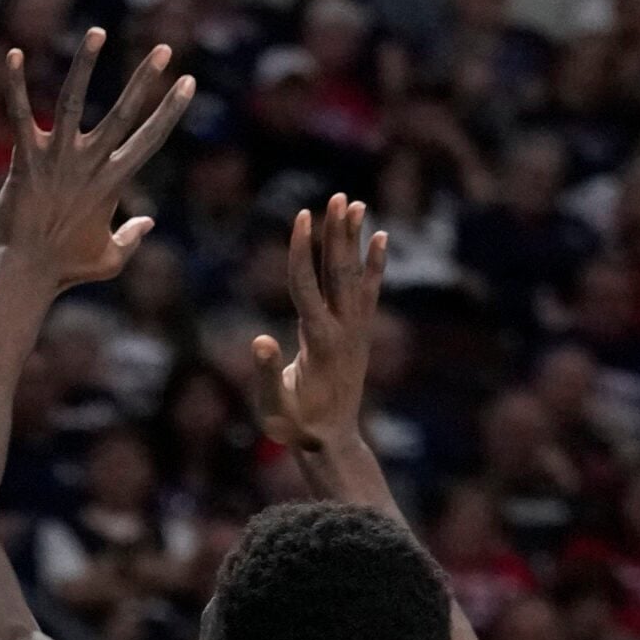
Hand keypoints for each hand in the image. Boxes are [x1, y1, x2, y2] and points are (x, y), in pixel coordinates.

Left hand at [0, 29, 195, 291]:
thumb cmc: (65, 269)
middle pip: (123, 114)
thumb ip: (132, 238)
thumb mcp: (110, 259)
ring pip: (73, 101)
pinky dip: (16, 85)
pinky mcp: (25, 160)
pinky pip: (20, 114)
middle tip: (164, 48)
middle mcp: (89, 166)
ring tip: (98, 31)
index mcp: (112, 183)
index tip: (188, 81)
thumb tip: (149, 222)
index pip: (149, 139)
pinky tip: (15, 53)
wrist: (24, 275)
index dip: (170, 110)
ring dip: (87, 65)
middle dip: (146, 80)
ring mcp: (57, 160)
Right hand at [250, 194, 387, 452]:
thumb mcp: (272, 406)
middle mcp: (343, 330)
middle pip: (339, 272)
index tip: (301, 217)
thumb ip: (266, 374)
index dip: (302, 251)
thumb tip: (259, 339)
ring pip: (355, 276)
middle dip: (336, 234)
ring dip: (354, 239)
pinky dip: (376, 264)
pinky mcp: (361, 334)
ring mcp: (356, 331)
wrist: (332, 442)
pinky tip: (380, 237)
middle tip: (337, 197)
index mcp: (318, 342)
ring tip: (355, 203)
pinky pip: (371, 292)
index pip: (307, 286)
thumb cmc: (295, 426)